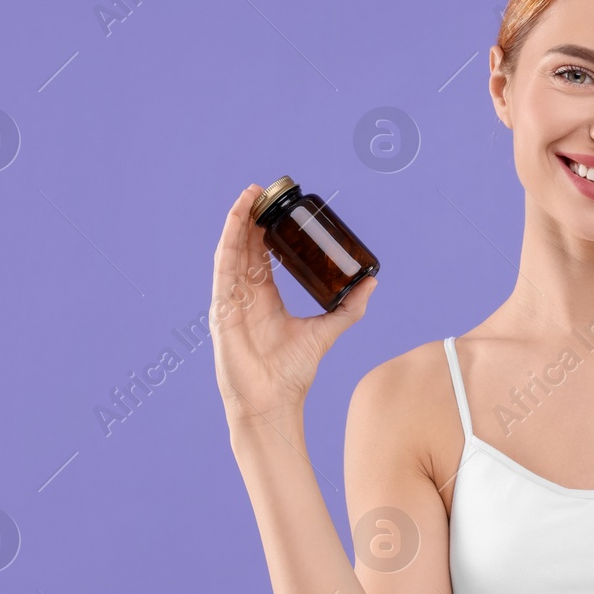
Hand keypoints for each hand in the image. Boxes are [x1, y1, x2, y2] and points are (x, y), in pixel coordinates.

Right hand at [209, 184, 377, 428]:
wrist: (272, 402)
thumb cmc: (292, 373)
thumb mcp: (325, 331)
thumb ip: (349, 308)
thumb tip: (372, 282)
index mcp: (264, 298)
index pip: (261, 255)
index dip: (265, 229)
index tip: (276, 206)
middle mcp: (244, 295)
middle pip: (243, 247)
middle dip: (250, 218)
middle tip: (261, 191)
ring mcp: (230, 301)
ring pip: (231, 251)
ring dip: (237, 222)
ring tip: (248, 195)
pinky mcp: (221, 309)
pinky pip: (223, 269)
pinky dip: (228, 243)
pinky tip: (235, 222)